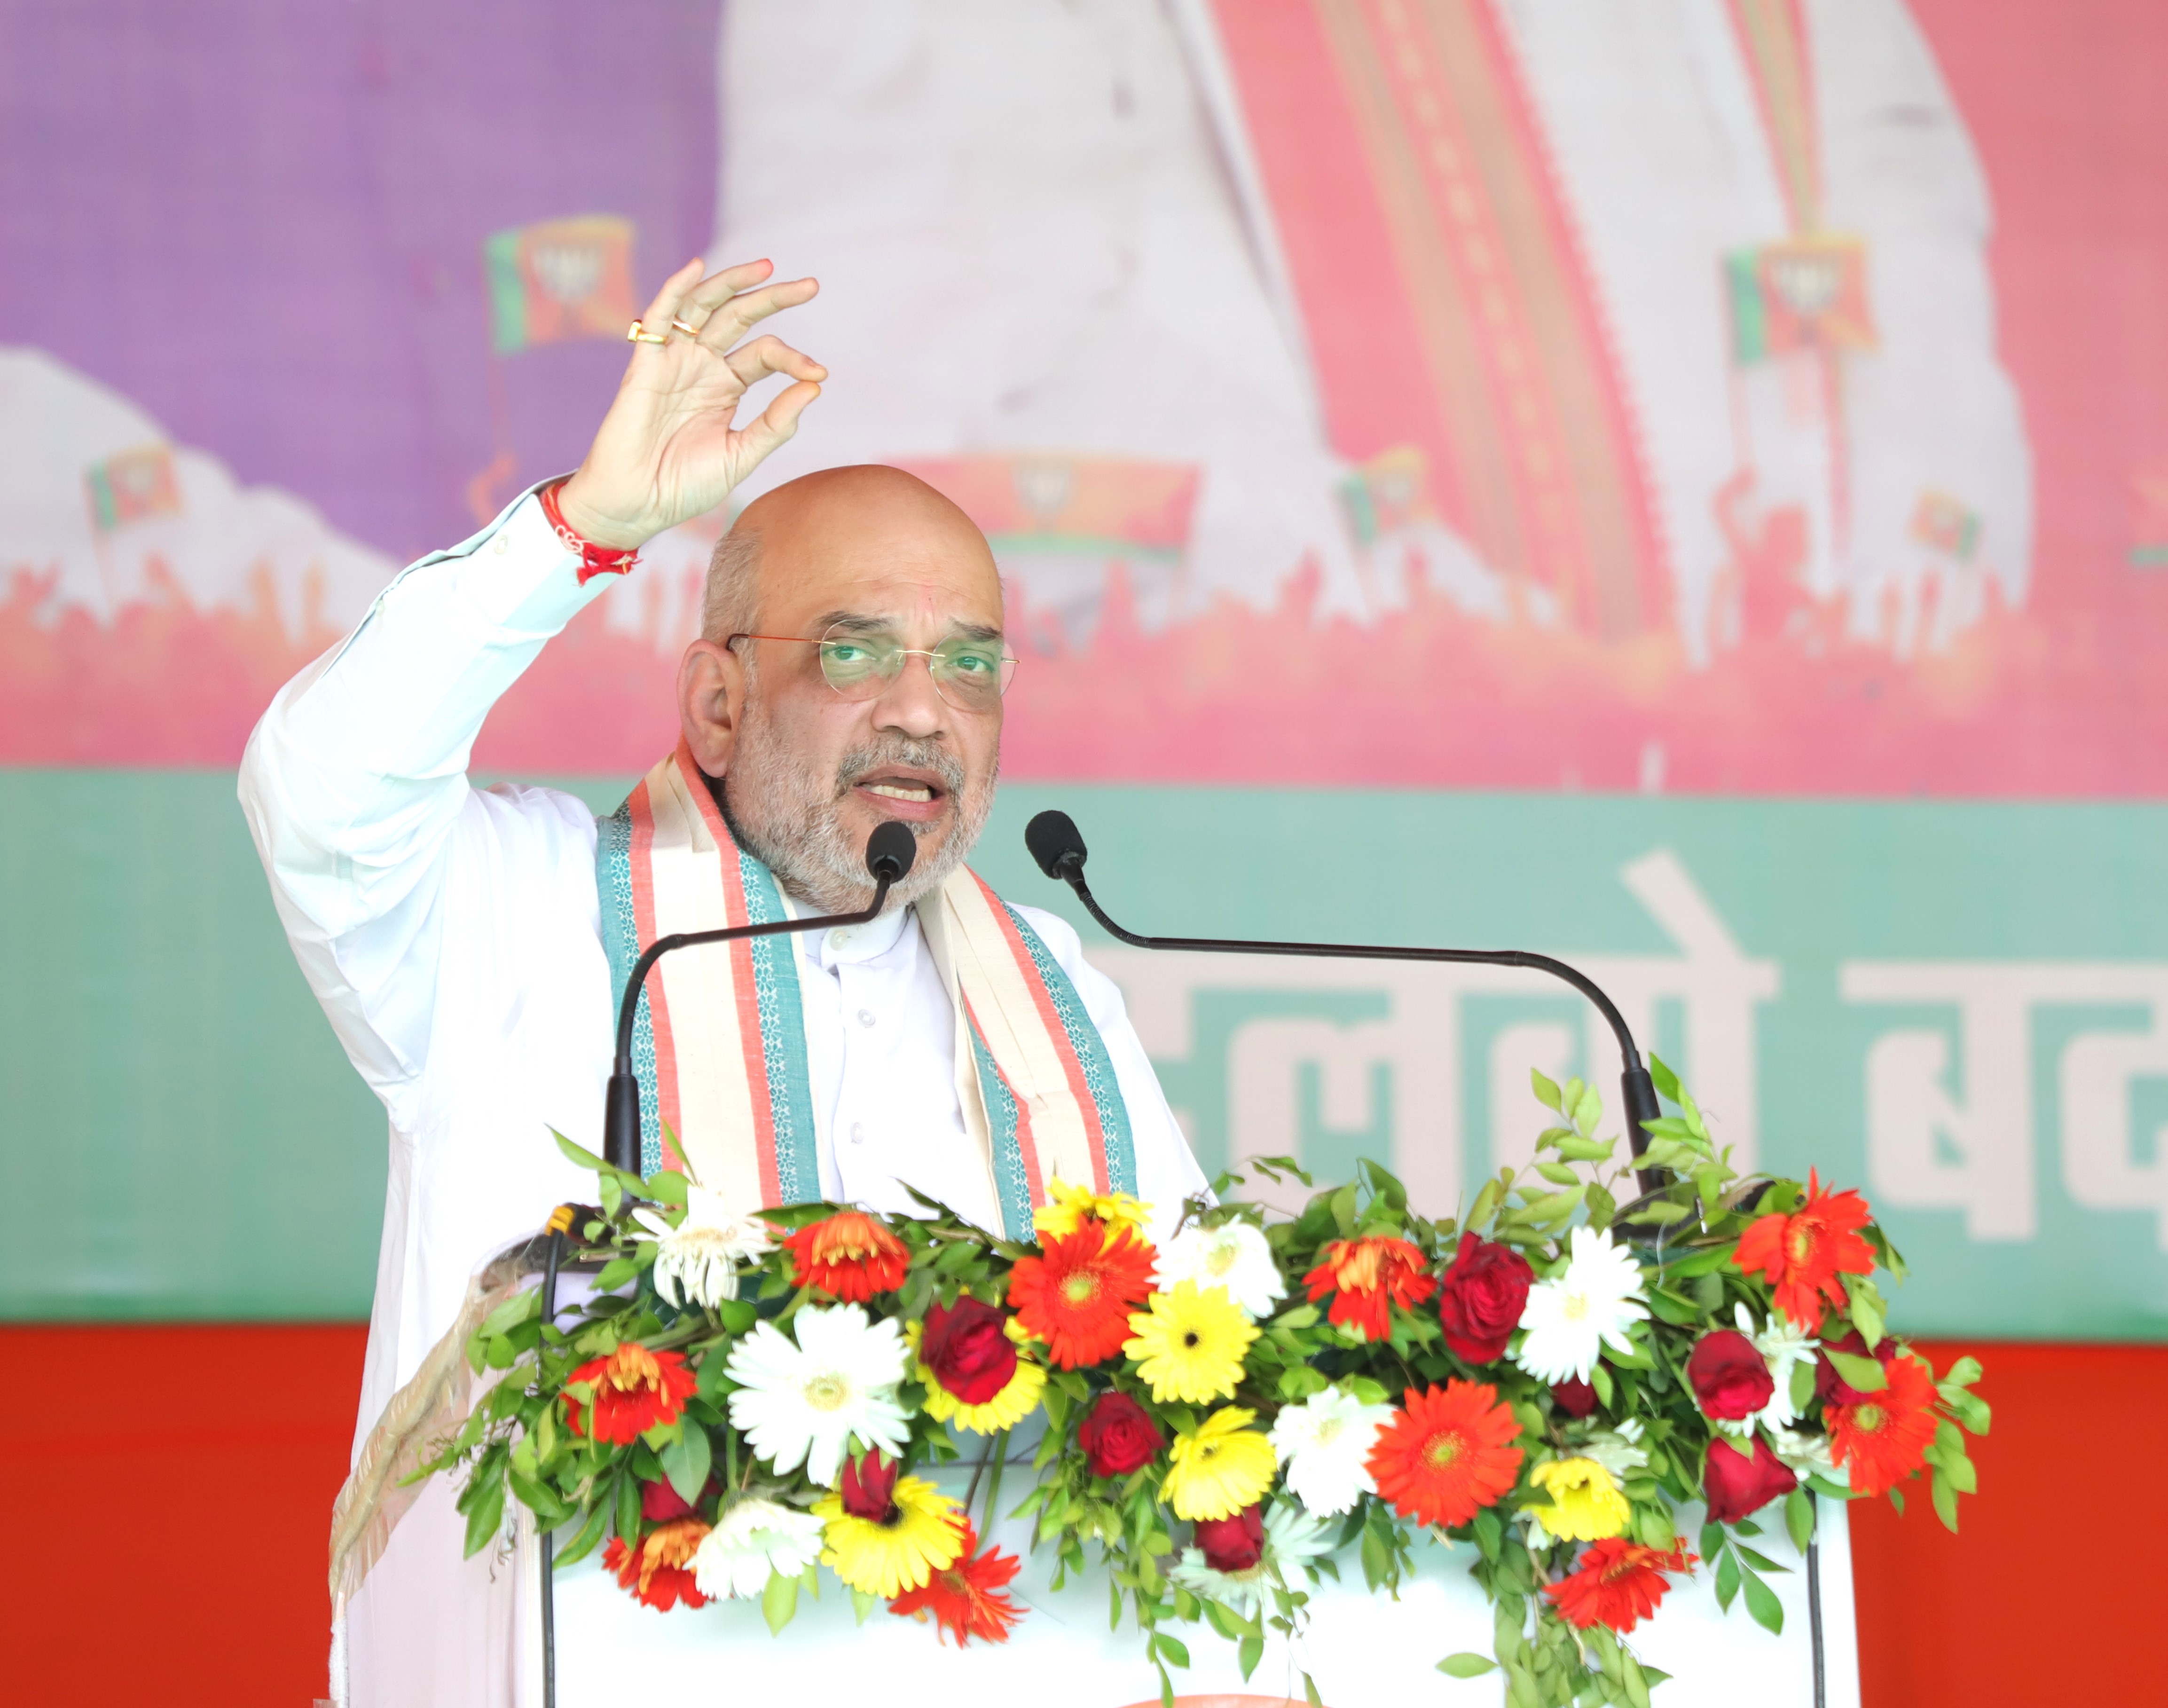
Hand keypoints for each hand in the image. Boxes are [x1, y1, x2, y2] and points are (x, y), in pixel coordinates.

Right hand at [556, 258, 824, 548]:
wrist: (637, 505)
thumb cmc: (684, 486)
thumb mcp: (741, 455)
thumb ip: (776, 424)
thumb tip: (815, 386)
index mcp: (727, 387)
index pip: (766, 355)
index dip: (794, 359)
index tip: (818, 373)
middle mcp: (702, 366)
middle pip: (740, 318)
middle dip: (774, 298)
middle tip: (811, 286)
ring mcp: (674, 361)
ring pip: (704, 307)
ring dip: (733, 283)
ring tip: (767, 267)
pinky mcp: (645, 365)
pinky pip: (658, 319)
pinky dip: (675, 291)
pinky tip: (697, 268)